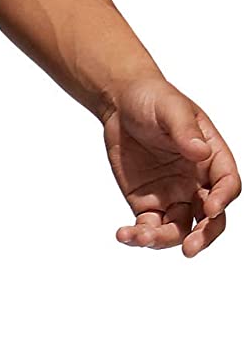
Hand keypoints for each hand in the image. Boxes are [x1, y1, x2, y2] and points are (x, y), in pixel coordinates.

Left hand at [102, 76, 239, 256]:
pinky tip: (124, 234)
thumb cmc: (153, 99)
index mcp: (212, 157)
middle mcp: (196, 182)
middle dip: (203, 236)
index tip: (211, 209)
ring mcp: (172, 197)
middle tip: (189, 249)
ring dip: (163, 240)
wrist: (121, 105)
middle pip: (209, 219)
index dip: (223, 199)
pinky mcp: (148, 205)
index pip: (228, 184)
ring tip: (141, 237)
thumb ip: (185, 131)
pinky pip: (148, 229)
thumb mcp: (171, 108)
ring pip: (178, 230)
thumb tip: (200, 152)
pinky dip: (138, 237)